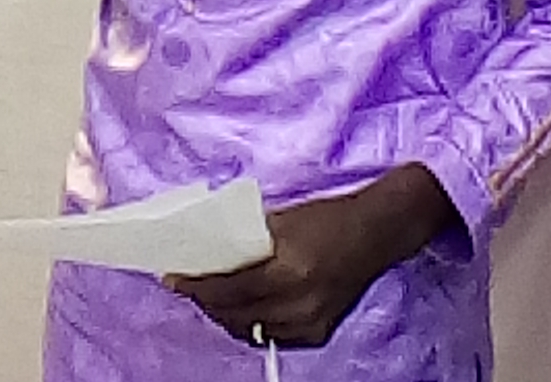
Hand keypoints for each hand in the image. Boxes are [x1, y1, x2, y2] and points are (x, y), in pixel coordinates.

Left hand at [167, 166, 455, 349]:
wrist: (377, 232)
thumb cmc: (330, 216)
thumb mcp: (285, 220)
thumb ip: (250, 239)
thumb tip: (214, 248)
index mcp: (288, 270)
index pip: (228, 289)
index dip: (197, 287)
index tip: (173, 279)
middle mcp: (298, 302)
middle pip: (234, 314)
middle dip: (206, 302)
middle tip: (187, 286)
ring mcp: (309, 322)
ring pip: (250, 330)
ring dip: (226, 315)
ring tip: (211, 297)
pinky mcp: (317, 332)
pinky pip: (272, 335)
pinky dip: (253, 322)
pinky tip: (244, 308)